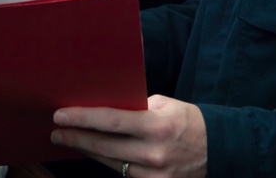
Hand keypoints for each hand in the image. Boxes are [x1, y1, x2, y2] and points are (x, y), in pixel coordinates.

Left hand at [50, 95, 207, 176]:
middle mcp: (154, 153)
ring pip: (110, 162)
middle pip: (104, 146)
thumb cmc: (189, 121)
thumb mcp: (165, 105)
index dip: (83, 119)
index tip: (60, 115)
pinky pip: (124, 173)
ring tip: (69, 140)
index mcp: (157, 126)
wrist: (219, 150)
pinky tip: (95, 153)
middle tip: (56, 131)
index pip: (111, 121)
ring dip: (87, 151)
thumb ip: (137, 108)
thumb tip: (106, 107)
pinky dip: (109, 162)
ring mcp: (154, 175)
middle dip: (76, 137)